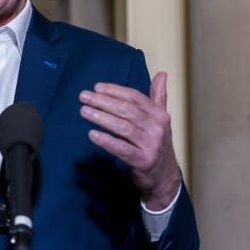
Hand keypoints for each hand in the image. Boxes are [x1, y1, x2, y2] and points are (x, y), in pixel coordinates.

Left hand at [79, 71, 181, 208]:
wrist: (164, 176)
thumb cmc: (157, 144)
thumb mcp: (160, 120)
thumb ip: (158, 97)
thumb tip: (162, 74)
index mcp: (159, 115)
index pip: (135, 97)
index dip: (115, 90)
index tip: (97, 87)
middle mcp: (157, 128)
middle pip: (127, 110)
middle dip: (104, 101)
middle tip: (84, 96)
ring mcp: (151, 145)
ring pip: (123, 127)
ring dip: (102, 117)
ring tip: (84, 111)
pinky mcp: (143, 161)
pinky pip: (122, 149)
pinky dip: (107, 141)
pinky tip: (92, 134)